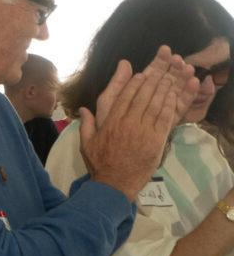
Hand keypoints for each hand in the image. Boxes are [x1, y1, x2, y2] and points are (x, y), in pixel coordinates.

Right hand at [80, 51, 190, 192]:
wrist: (115, 183)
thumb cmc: (100, 164)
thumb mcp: (87, 143)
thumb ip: (86, 124)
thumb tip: (83, 109)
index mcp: (111, 122)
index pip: (124, 97)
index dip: (133, 84)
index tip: (140, 75)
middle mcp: (127, 123)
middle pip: (141, 97)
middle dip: (151, 83)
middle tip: (159, 72)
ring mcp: (142, 131)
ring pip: (154, 105)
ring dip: (162, 91)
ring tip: (168, 80)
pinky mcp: (155, 140)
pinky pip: (164, 119)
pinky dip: (168, 106)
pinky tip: (172, 97)